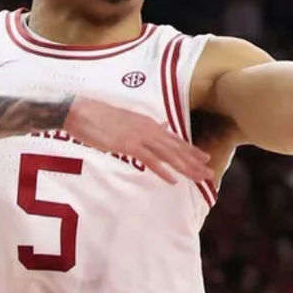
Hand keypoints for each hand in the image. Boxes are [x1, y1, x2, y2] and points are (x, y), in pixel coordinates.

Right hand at [63, 96, 212, 183]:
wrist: (82, 112)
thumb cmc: (100, 117)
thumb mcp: (127, 120)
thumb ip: (145, 125)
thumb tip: (162, 125)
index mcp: (148, 123)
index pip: (174, 139)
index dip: (190, 149)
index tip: (204, 158)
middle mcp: (149, 129)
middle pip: (176, 148)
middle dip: (194, 162)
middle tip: (209, 173)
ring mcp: (140, 137)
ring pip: (168, 154)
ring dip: (185, 167)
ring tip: (199, 178)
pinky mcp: (129, 145)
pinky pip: (150, 160)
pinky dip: (162, 170)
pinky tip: (172, 180)